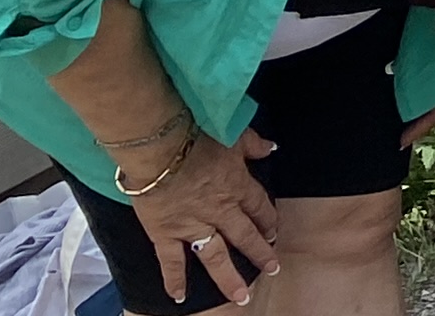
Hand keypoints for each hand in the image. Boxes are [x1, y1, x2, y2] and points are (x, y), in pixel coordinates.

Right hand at [127, 128, 279, 304]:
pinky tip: (178, 298)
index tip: (273, 233)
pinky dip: (174, 281)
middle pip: (245, 236)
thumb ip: (253, 144)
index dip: (268, 220)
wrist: (161, 149)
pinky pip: (171, 261)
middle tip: (272, 269)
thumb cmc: (198, 136)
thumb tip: (271, 148)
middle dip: (260, 253)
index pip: (259, 207)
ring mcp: (193, 225)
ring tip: (241, 297)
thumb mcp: (233, 135)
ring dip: (228, 278)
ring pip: (215, 257)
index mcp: (237, 186)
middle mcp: (220, 211)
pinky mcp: (165, 233)